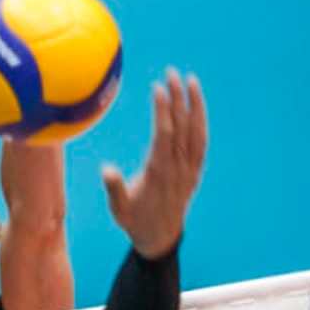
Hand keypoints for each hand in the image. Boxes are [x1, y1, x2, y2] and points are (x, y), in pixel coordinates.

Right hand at [102, 69, 207, 259]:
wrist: (160, 237)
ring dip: (194, 104)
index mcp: (158, 173)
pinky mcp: (195, 170)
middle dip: (177, 98)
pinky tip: (197, 105)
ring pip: (196, 131)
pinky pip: (202, 141)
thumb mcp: (119, 209)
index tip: (158, 88)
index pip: (164, 134)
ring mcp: (190, 168)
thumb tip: (107, 170)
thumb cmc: (134, 220)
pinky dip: (201, 121)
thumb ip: (115, 189)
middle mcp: (178, 168)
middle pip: (181, 126)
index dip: (163, 110)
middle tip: (171, 72)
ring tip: (190, 80)